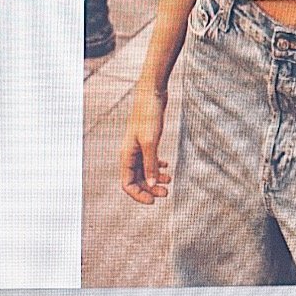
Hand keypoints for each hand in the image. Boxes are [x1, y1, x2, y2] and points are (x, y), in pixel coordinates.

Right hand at [120, 81, 169, 203]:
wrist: (151, 94)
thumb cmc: (148, 115)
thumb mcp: (150, 142)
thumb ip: (151, 165)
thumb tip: (152, 185)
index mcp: (126, 156)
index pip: (127, 184)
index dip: (138, 195)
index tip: (153, 201)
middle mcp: (130, 154)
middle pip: (137, 181)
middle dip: (151, 189)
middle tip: (167, 193)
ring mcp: (138, 149)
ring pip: (144, 172)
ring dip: (156, 179)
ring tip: (170, 181)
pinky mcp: (146, 142)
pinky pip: (149, 161)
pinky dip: (158, 167)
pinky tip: (167, 166)